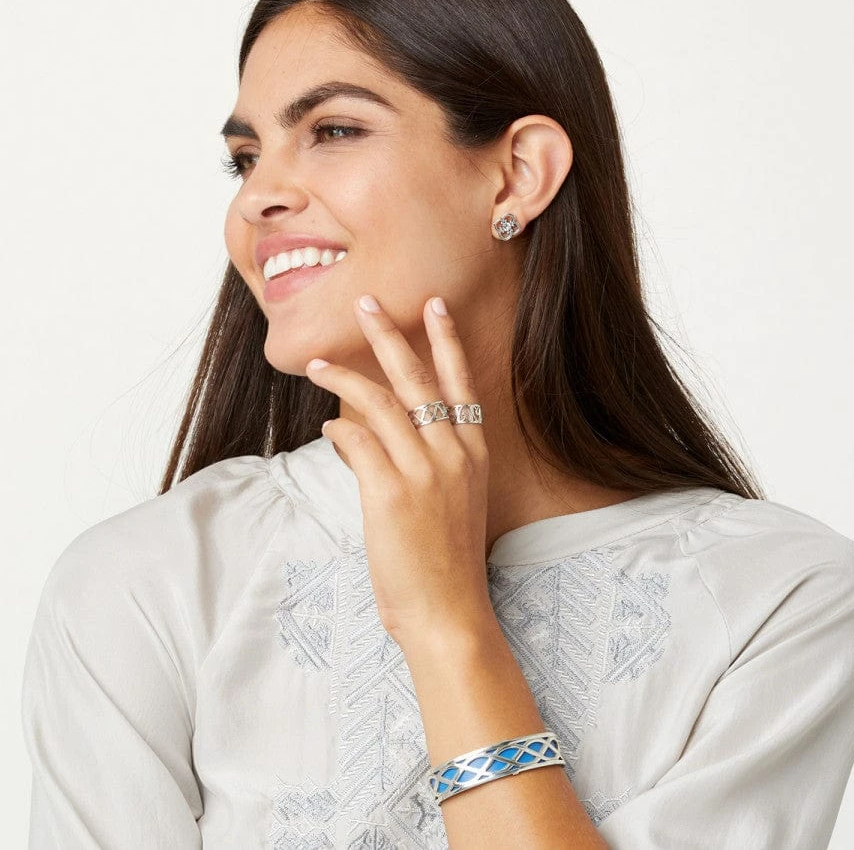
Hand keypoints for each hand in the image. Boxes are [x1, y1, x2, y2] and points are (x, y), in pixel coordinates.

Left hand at [304, 295, 493, 648]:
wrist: (449, 612)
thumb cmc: (447, 561)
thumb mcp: (450, 502)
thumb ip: (421, 461)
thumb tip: (365, 432)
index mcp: (473, 453)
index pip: (460, 383)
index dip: (446, 340)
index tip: (433, 305)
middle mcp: (453, 453)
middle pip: (417, 378)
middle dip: (389, 334)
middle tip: (366, 302)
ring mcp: (424, 471)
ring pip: (379, 403)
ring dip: (343, 379)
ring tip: (317, 365)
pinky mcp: (391, 492)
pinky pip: (356, 441)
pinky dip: (338, 429)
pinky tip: (328, 428)